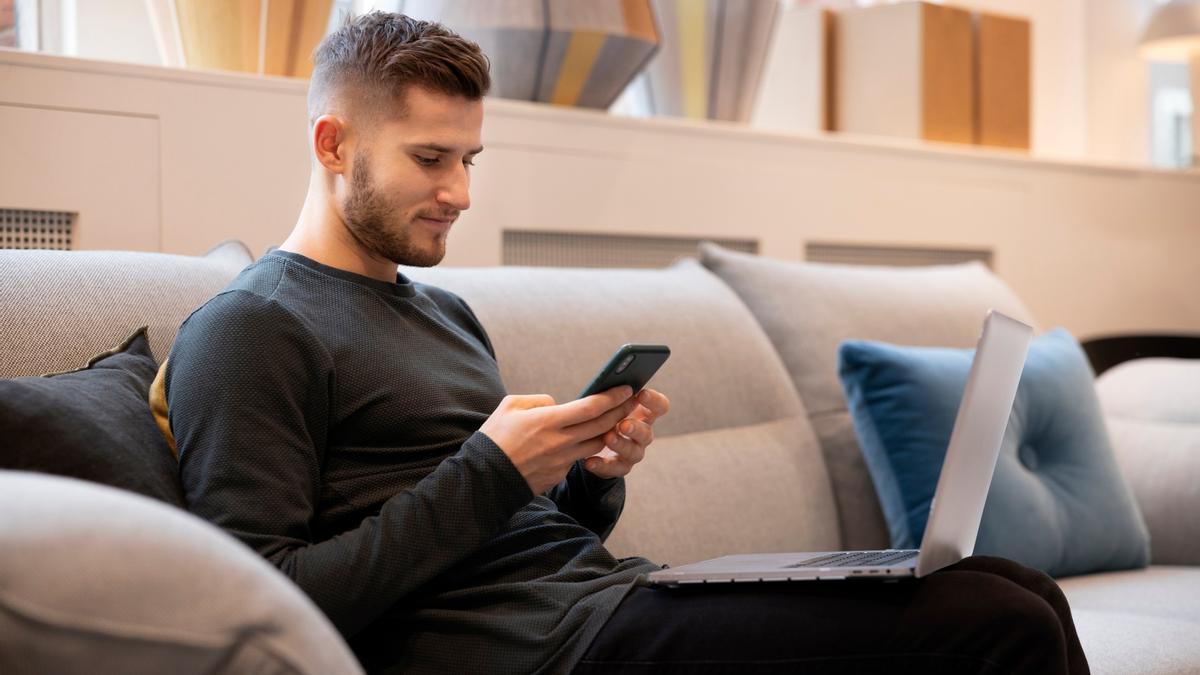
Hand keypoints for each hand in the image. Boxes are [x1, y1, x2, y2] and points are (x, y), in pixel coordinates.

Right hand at [480, 386, 638, 493]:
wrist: (485, 478)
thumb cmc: (495, 437)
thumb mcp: (510, 406)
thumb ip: (539, 401)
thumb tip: (559, 405)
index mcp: (548, 421)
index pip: (591, 407)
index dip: (612, 397)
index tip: (627, 387)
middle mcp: (560, 442)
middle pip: (602, 425)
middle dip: (621, 411)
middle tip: (634, 400)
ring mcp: (562, 461)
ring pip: (596, 443)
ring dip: (610, 430)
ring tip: (619, 418)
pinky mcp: (559, 474)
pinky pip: (579, 457)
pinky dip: (587, 446)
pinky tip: (592, 437)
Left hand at [584, 388, 669, 478]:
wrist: (593, 444)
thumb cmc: (604, 416)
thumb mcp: (609, 405)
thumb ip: (611, 397)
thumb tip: (603, 387)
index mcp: (643, 415)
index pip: (660, 407)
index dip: (654, 401)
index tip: (641, 394)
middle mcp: (642, 435)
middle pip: (646, 432)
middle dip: (636, 428)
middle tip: (624, 424)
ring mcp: (633, 452)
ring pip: (633, 452)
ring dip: (621, 445)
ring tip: (607, 438)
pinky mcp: (619, 467)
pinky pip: (613, 469)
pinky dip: (602, 465)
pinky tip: (589, 461)